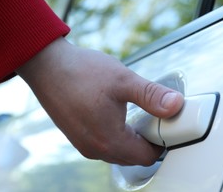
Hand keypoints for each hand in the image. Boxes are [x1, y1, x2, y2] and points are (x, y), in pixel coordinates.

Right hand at [16, 37, 183, 165]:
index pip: (146, 156)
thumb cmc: (81, 72)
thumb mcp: (123, 81)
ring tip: (137, 113)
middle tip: (155, 117)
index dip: (161, 142)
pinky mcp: (77, 136)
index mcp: (108, 140)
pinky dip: (117, 134)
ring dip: (132, 137)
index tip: (166, 125)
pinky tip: (118, 113)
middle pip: (133, 157)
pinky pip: (105, 144)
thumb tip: (176, 105)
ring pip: (119, 151)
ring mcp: (83, 144)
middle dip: (148, 141)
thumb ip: (152, 96)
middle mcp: (95, 149)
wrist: (47, 65)